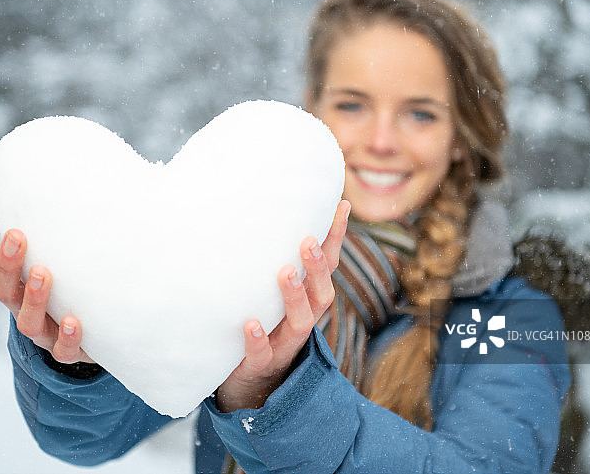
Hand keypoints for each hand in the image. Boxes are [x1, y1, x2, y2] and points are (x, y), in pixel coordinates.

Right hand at [0, 188, 93, 363]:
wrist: (97, 334)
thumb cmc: (81, 279)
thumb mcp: (74, 249)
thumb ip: (81, 219)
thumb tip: (108, 168)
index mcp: (18, 277)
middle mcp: (22, 304)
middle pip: (2, 286)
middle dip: (7, 261)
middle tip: (18, 236)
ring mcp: (42, 330)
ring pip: (26, 320)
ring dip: (32, 296)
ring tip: (45, 273)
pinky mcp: (66, 350)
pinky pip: (61, 349)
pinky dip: (65, 337)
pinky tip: (72, 321)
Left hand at [215, 200, 350, 411]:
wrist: (249, 383)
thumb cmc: (263, 325)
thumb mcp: (271, 293)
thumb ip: (272, 262)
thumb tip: (268, 213)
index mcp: (307, 300)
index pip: (328, 266)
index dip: (335, 238)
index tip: (340, 206)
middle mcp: (301, 321)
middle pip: (321, 294)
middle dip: (318, 268)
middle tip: (308, 242)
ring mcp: (282, 344)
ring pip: (300, 323)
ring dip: (294, 297)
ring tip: (285, 273)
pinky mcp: (259, 364)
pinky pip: (262, 354)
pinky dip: (258, 340)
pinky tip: (251, 324)